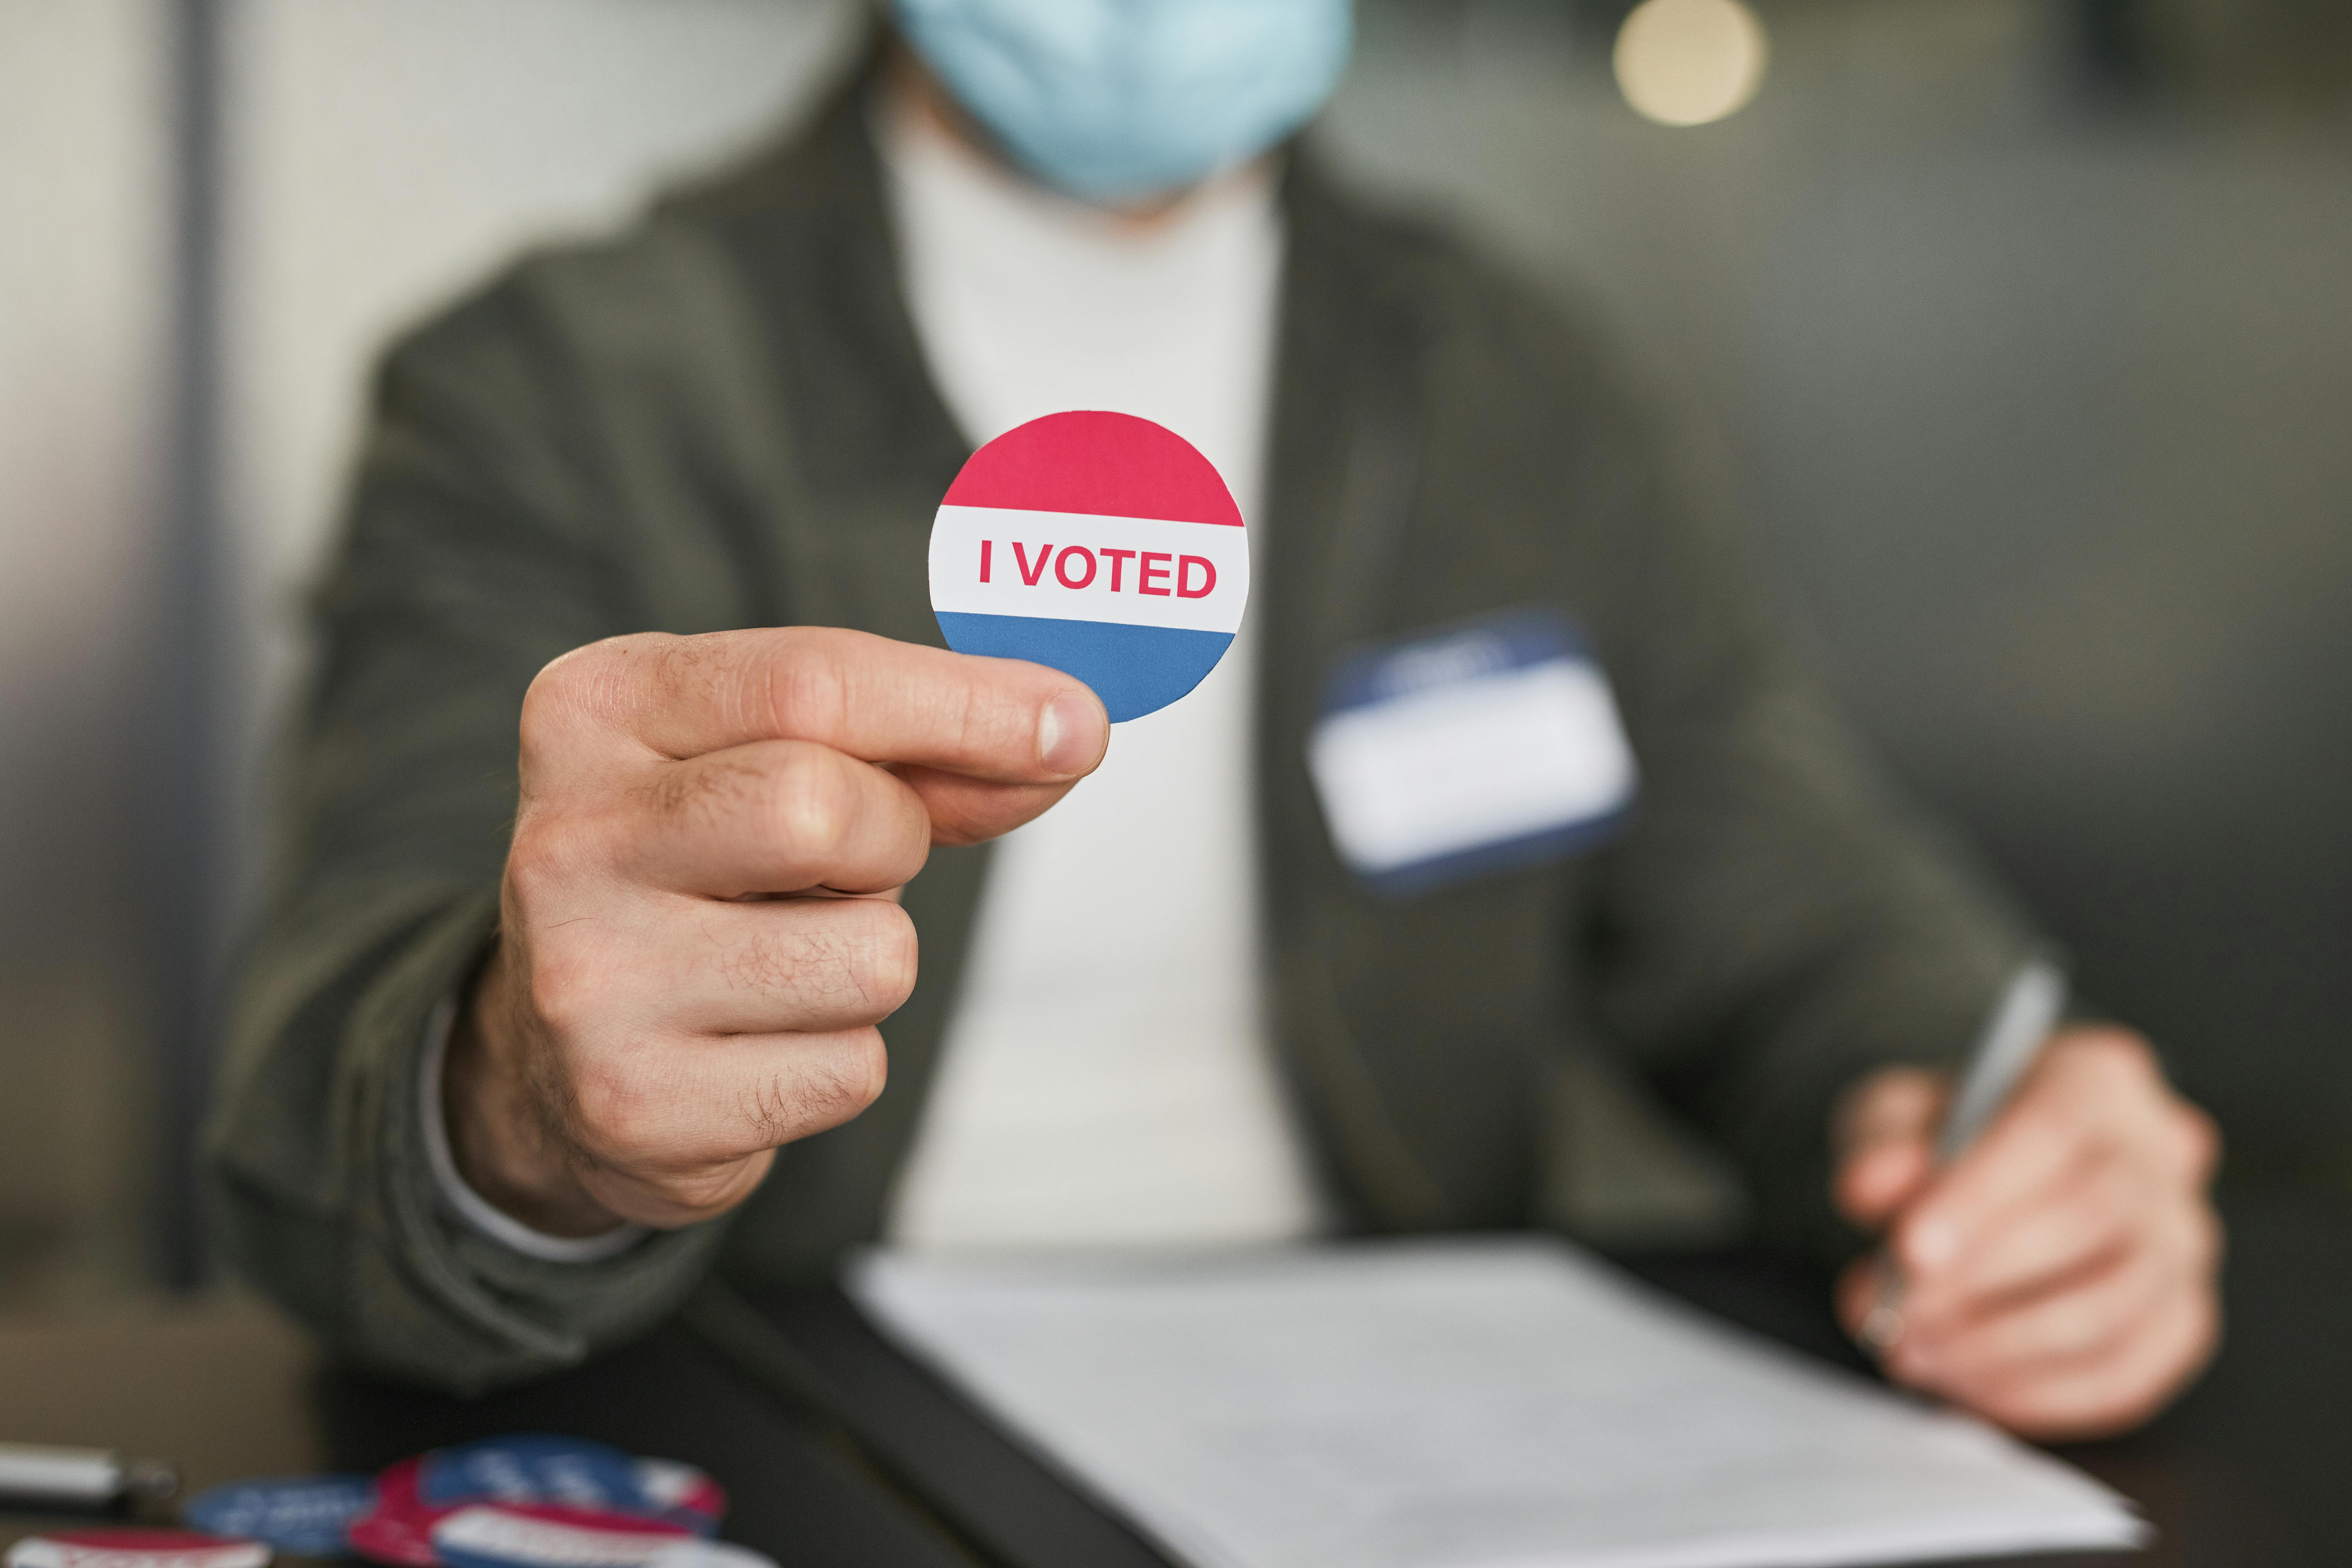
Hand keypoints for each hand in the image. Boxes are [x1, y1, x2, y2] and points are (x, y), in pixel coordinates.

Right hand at [444, 627, 1107, 1236]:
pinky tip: (754, 1040)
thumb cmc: (702, 872)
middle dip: (893, 838)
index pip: (811, 680)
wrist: (558, 1052)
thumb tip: (1064, 736)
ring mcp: (588, 980)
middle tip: (855, 863)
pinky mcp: (635, 1106)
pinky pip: (849, 1068)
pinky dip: (837, 1056)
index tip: (1076, 723)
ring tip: (779, 956)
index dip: (968, 703)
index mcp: (596, 710)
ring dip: (869, 958)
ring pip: (868, 956)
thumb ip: (921, 749)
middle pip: (827, 807)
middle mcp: (566, 838)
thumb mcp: (777, 766)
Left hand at [1832, 1027, 2221, 1439]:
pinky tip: (1964, 1385)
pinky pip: (2125, 1375)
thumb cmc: (1949, 1135)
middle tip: (1895, 1314)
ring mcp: (2184, 1244)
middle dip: (1982, 1279)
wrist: (1990, 1171)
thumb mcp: (1895, 1112)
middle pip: (2092, 1219)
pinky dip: (2037, 1392)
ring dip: (2001, 1346)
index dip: (1983, 1195)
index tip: (1909, 1250)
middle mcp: (2163, 1155)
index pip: (2056, 1129)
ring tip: (1914, 1352)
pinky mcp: (2183, 1322)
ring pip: (2111, 1308)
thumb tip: (1867, 1186)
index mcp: (2099, 1078)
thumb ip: (1880, 1140)